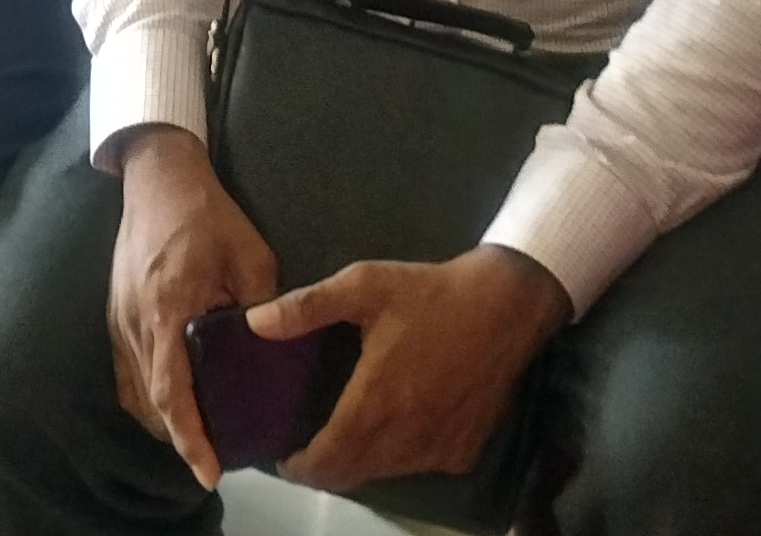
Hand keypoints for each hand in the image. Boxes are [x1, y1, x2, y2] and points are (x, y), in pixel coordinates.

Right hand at [108, 129, 281, 489]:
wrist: (158, 177)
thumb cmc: (207, 213)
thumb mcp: (250, 256)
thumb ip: (264, 305)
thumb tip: (276, 348)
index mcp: (168, 308)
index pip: (173, 391)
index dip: (190, 437)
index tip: (209, 471)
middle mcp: (135, 321)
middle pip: (150, 402)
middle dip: (179, 438)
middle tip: (214, 460)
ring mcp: (118, 317)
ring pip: (134, 391)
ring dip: (162, 419)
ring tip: (198, 436)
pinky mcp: (114, 311)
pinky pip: (126, 371)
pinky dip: (147, 395)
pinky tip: (174, 399)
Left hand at [262, 245, 570, 493]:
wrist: (505, 305)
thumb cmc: (430, 293)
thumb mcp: (363, 286)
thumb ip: (306, 307)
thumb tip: (255, 323)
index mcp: (376, 402)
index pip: (327, 461)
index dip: (300, 468)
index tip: (284, 457)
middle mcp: (406, 438)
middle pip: (353, 474)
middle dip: (326, 468)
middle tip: (309, 445)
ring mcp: (438, 449)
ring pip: (386, 472)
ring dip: (362, 461)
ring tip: (348, 431)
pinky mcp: (463, 451)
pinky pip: (419, 466)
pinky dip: (400, 456)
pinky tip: (396, 424)